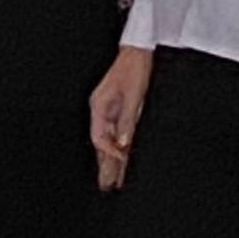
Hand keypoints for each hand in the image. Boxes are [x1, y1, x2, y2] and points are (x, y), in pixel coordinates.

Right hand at [89, 44, 152, 192]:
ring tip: (113, 180)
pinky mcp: (118, 110)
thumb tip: (124, 143)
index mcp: (99, 107)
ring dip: (112, 160)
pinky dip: (119, 149)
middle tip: (107, 185)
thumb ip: (127, 120)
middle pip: (101, 144)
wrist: (138, 52)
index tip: (120, 163)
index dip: (109, 153)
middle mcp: (101, 111)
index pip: (99, 138)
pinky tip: (123, 159)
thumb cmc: (133, 69)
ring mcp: (108, 111)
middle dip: (104, 165)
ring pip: (109, 142)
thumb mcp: (133, 96)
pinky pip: (117, 134)